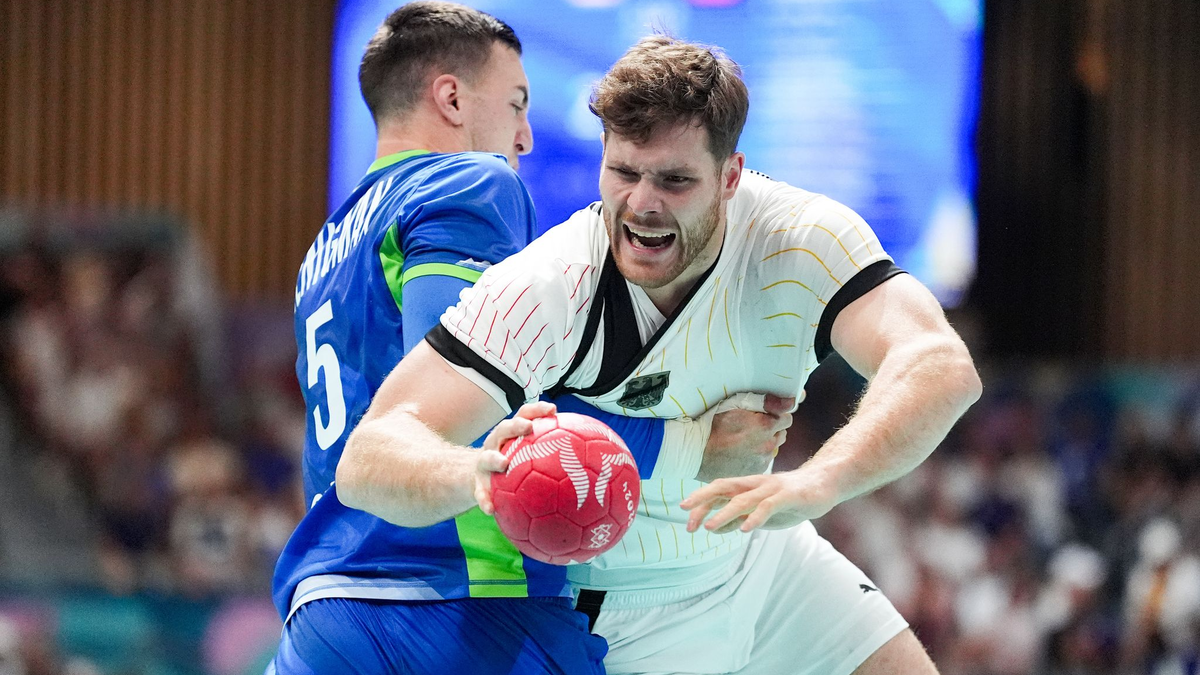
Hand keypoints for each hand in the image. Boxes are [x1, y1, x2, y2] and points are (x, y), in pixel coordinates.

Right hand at [474, 401, 556, 514]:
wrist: (480, 478)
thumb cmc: (514, 466)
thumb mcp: (529, 458)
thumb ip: (554, 457)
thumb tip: (592, 463)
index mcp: (512, 435)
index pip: (525, 416)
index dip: (537, 410)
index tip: (552, 409)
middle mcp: (497, 444)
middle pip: (504, 429)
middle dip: (515, 426)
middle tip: (528, 428)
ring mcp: (485, 463)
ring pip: (487, 457)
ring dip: (494, 459)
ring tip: (503, 464)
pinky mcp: (477, 483)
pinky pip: (480, 492)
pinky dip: (484, 499)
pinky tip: (491, 510)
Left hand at [680, 466, 836, 534]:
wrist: (825, 483)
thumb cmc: (790, 499)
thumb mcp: (761, 513)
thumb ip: (740, 518)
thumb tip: (714, 527)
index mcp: (748, 486)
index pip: (718, 490)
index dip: (700, 502)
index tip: (684, 517)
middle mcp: (756, 483)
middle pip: (724, 487)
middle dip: (703, 500)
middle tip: (684, 515)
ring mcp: (772, 488)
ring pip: (743, 498)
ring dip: (724, 513)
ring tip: (709, 527)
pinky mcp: (789, 495)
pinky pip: (769, 506)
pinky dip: (756, 517)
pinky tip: (746, 530)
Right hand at [695, 393, 796, 481]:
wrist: (694, 452)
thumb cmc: (712, 424)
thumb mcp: (735, 404)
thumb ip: (765, 401)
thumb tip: (790, 401)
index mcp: (765, 425)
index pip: (787, 417)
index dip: (776, 413)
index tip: (765, 413)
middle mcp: (768, 444)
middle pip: (781, 432)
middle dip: (772, 427)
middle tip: (753, 425)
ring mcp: (762, 460)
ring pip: (773, 447)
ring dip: (765, 442)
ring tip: (746, 440)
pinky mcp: (755, 471)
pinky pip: (764, 460)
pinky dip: (757, 455)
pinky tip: (742, 452)